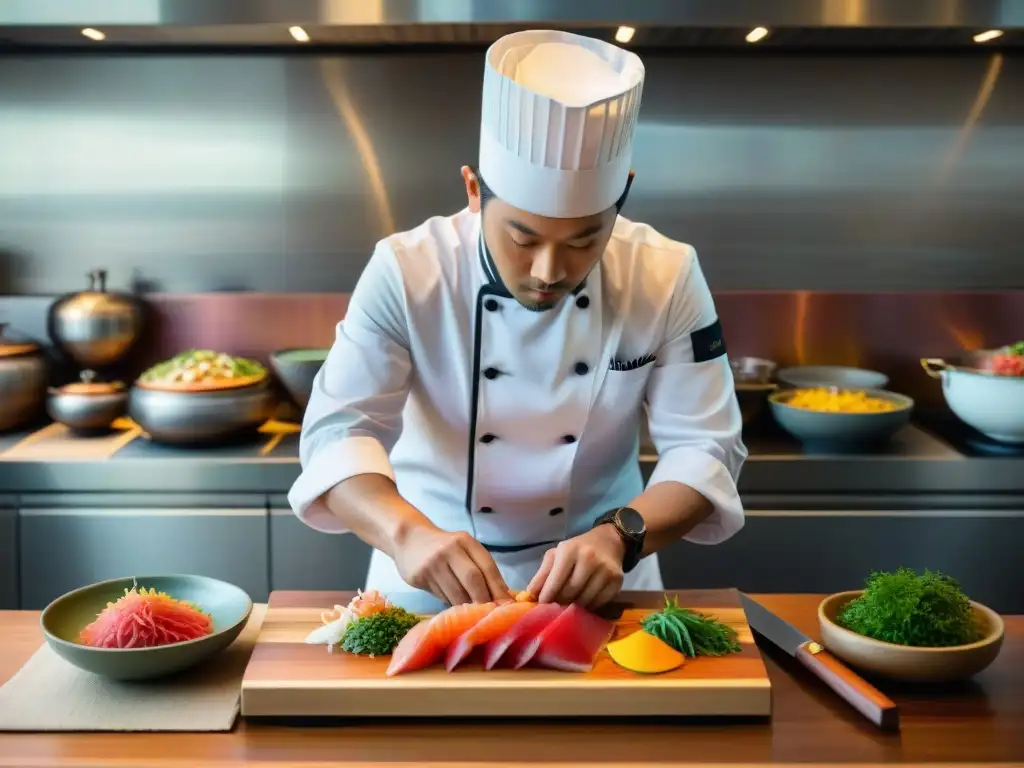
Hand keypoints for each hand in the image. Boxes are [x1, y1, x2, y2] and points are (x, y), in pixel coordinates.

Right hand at [393, 524, 509, 604]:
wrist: (408, 538)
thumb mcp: (463, 549)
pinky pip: (441, 596)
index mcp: (465, 541)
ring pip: (456, 592)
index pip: (487, 567)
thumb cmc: (444, 546)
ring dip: (468, 607)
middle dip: (484, 600)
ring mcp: (433, 563)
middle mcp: (449, 550)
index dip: (499, 588)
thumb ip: (480, 568)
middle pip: (473, 580)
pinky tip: (455, 608)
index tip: (508, 605)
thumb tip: (502, 596)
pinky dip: (452, 604)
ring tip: (475, 615)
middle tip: (491, 615)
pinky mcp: (419, 576)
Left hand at [526, 525, 624, 608]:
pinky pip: (600, 602)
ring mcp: (605, 570)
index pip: (555, 581)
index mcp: (569, 551)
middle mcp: (588, 558)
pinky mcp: (617, 580)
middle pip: (570, 592)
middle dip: (560, 602)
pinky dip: (590, 606)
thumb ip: (542, 574)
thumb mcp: (556, 555)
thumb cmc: (577, 549)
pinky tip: (585, 602)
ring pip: (585, 600)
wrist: (608, 542)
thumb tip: (530, 595)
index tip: (542, 605)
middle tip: (556, 607)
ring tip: (570, 604)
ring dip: (575, 606)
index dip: (547, 596)